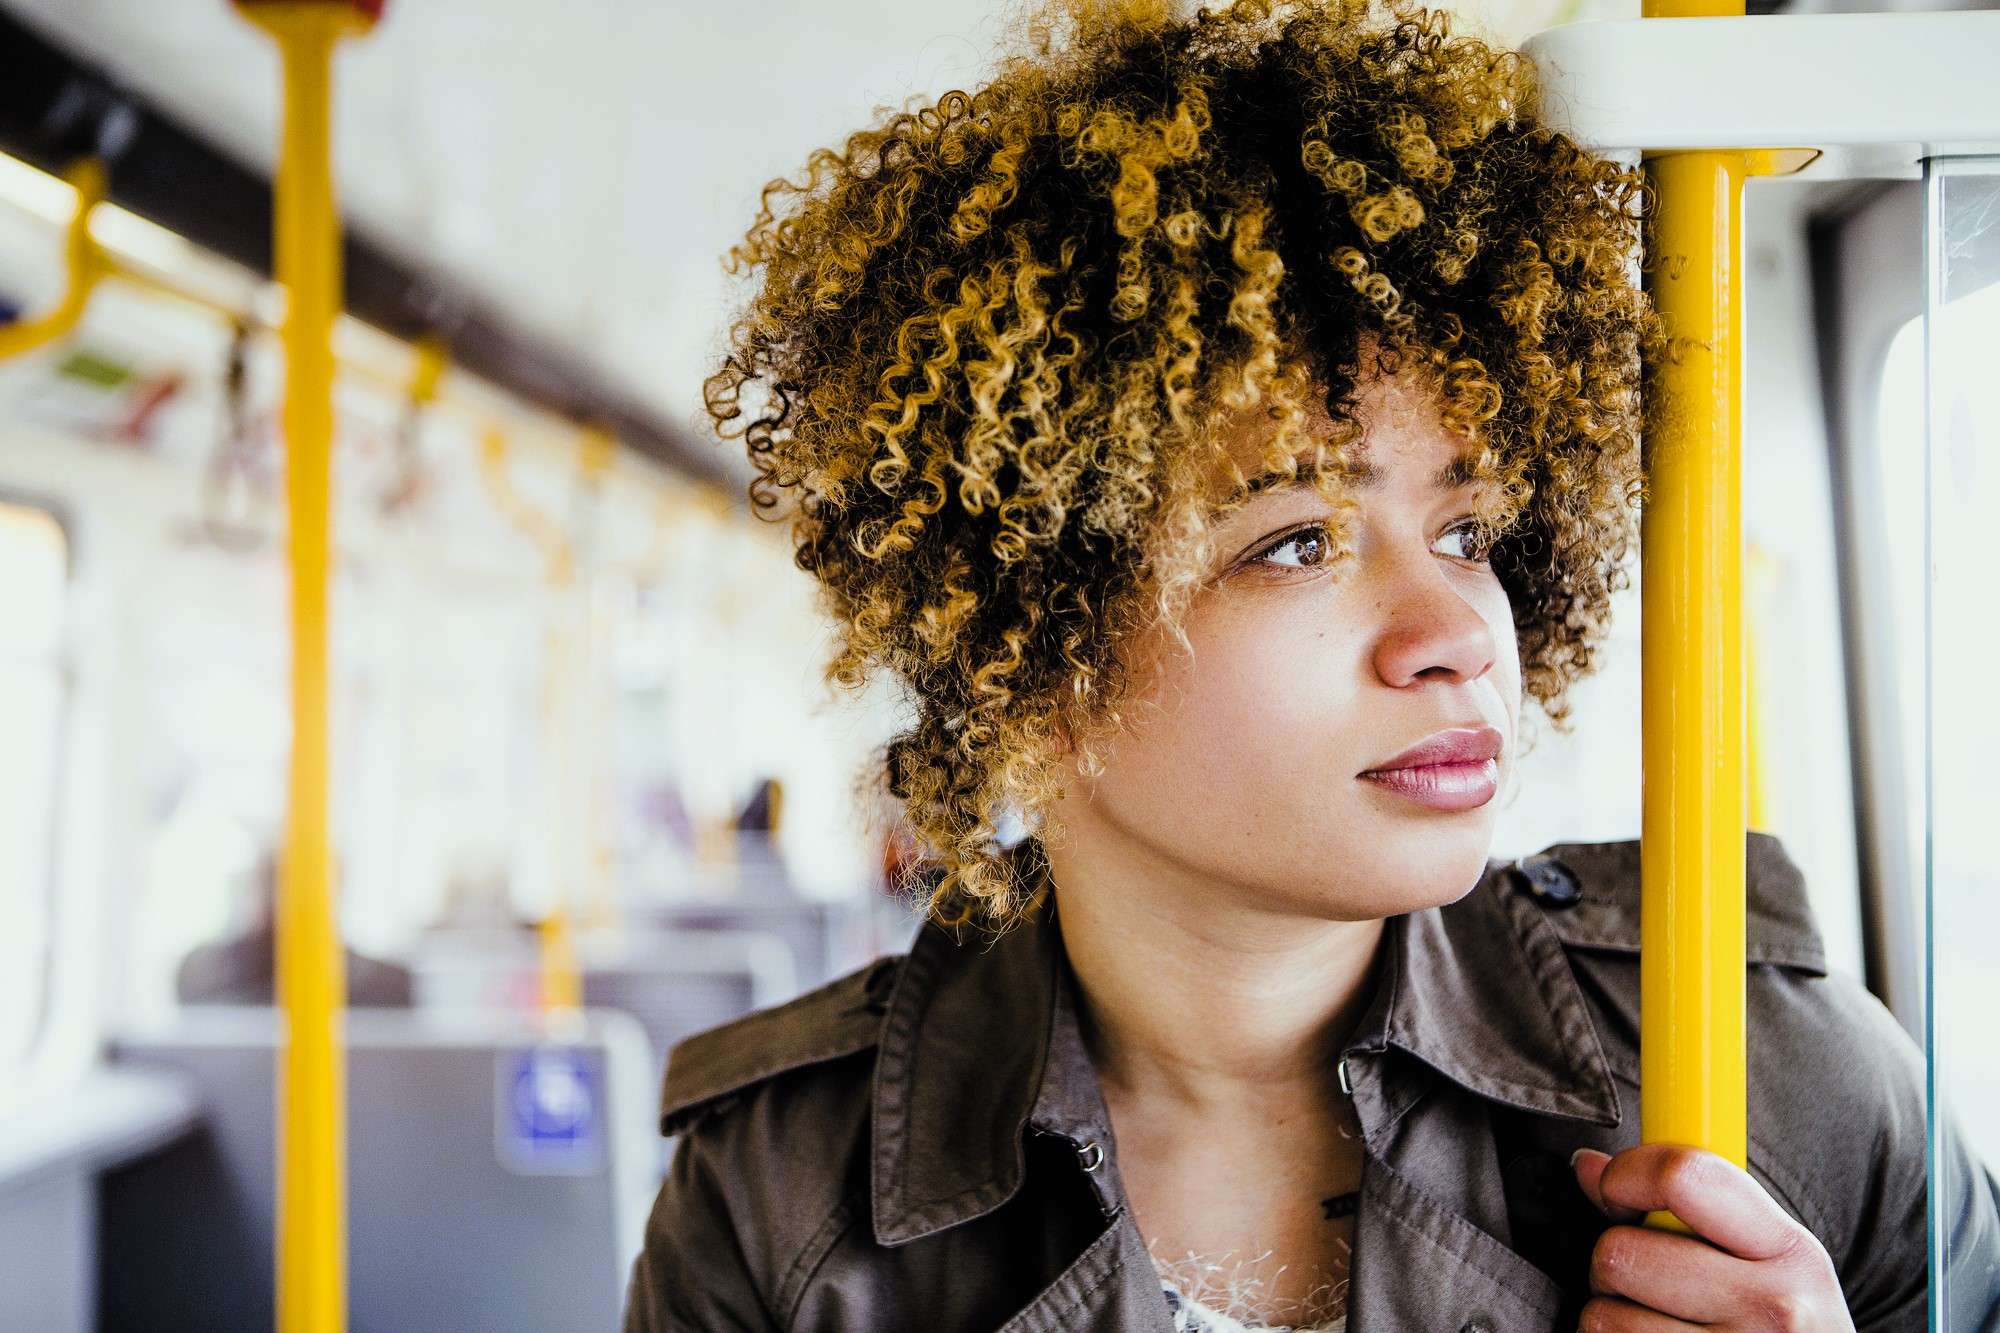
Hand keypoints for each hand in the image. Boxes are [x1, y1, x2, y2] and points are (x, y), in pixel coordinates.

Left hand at [1570, 1143, 1853, 1331]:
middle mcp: (1773, 1308)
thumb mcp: (1771, 1262)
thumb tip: (1588, 1166)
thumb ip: (1688, 1203)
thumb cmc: (1788, 1328)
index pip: (1682, 1178)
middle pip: (1619, 1250)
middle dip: (1616, 1262)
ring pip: (1602, 1314)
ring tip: (1659, 1323)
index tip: (1619, 1195)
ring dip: (1612, 1316)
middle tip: (1648, 1282)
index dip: (1627, 1176)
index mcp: (1791, 1252)